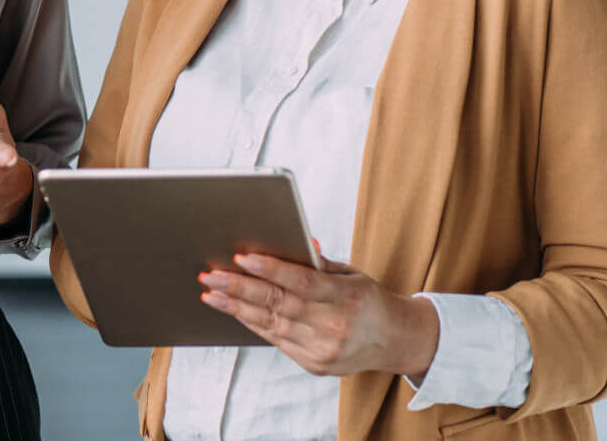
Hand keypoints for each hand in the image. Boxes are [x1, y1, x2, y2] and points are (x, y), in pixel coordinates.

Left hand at [199, 251, 440, 379]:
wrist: (395, 341)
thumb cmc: (369, 300)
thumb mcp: (352, 275)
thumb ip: (319, 264)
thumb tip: (294, 242)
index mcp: (347, 297)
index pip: (302, 282)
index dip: (270, 269)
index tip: (241, 257)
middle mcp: (335, 326)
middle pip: (279, 304)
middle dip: (240, 288)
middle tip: (211, 275)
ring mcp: (323, 349)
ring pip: (271, 324)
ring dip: (236, 307)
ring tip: (211, 293)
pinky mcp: (314, 364)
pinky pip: (275, 340)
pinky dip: (252, 323)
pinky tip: (234, 309)